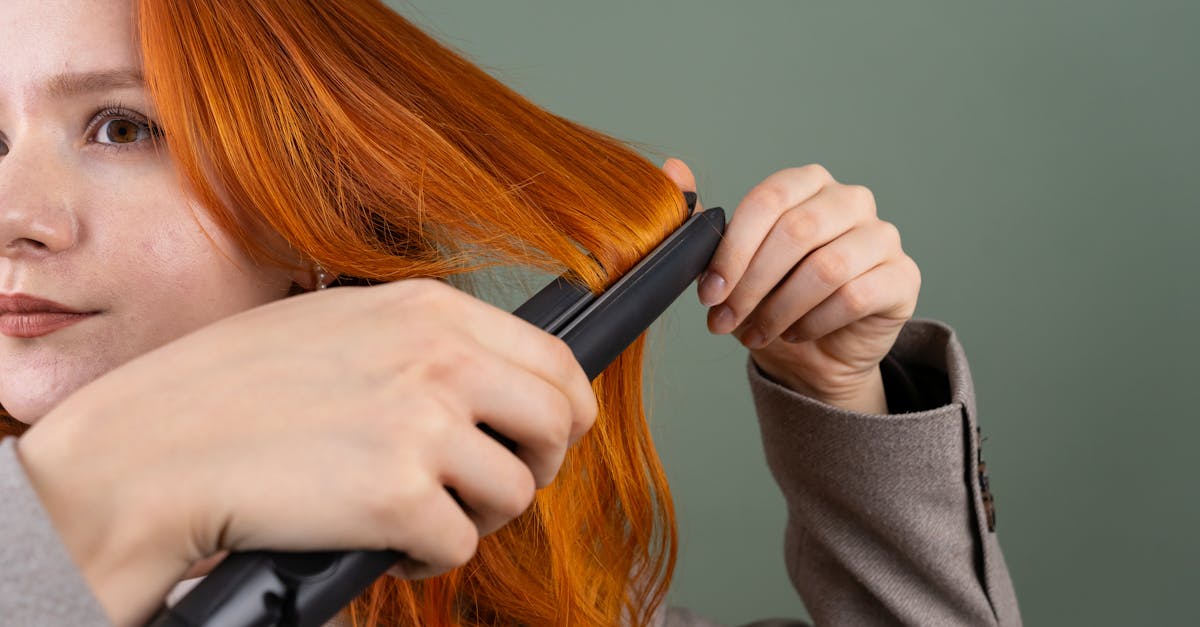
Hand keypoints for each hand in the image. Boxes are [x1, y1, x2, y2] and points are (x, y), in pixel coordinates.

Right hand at [16, 279, 596, 626]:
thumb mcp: (340, 325)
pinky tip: (384, 542)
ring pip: (516, 492)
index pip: (555, 359)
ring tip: (420, 513)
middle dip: (535, 465)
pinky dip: (427, 557)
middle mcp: (440, 358)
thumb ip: (422, 342)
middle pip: (558, 423)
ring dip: (475, 516)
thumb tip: (488, 375)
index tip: (544, 435)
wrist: (149, 450)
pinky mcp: (401, 496)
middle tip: (490, 485)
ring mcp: (425, 425)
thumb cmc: (228, 391)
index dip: (562, 410)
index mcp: (430, 310)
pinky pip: (460, 545)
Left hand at [663, 160, 919, 412]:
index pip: (767, 202)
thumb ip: (702, 222)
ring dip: (780, 309)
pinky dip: (814, 322)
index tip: (708, 294)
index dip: (733, 251)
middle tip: (725, 322)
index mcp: (806, 183)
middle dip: (752, 285)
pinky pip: (855, 296)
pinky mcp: (902, 277)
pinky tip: (794, 334)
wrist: (814, 353)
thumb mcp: (729, 265)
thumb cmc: (771, 299)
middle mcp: (850, 200)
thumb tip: (671, 170)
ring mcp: (882, 236)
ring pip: (826, 268)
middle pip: (797, 233)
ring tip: (756, 333)